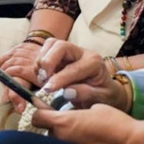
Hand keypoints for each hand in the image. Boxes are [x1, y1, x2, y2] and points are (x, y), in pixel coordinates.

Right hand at [0, 39, 126, 112]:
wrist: (104, 90)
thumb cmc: (103, 95)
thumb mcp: (101, 99)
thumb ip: (87, 94)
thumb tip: (67, 92)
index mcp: (95, 63)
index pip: (74, 67)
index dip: (59, 78)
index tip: (47, 89)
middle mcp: (82, 53)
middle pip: (60, 46)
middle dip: (48, 63)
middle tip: (44, 81)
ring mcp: (71, 51)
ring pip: (50, 44)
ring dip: (42, 61)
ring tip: (43, 79)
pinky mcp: (60, 54)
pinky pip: (45, 50)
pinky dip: (40, 63)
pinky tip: (43, 77)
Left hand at [31, 103, 143, 143]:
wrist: (129, 142)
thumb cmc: (114, 122)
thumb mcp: (93, 107)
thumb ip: (75, 109)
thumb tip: (70, 113)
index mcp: (64, 122)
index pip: (37, 117)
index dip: (39, 110)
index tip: (44, 107)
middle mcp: (62, 139)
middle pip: (46, 129)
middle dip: (54, 124)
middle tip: (68, 119)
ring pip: (57, 140)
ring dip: (63, 135)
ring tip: (79, 130)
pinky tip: (85, 139)